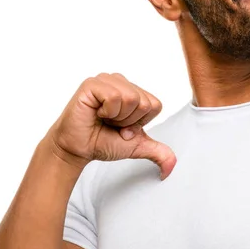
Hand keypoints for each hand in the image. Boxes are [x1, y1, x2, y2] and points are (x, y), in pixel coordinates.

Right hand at [46, 73, 175, 178]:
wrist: (78, 149)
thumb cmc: (103, 142)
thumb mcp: (137, 146)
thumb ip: (159, 152)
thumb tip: (171, 168)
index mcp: (133, 91)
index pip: (155, 105)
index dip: (140, 123)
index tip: (123, 128)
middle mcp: (121, 82)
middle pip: (145, 102)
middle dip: (130, 121)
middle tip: (111, 124)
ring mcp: (106, 80)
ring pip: (132, 98)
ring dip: (118, 117)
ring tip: (104, 118)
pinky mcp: (92, 84)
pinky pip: (114, 97)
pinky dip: (107, 112)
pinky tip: (96, 113)